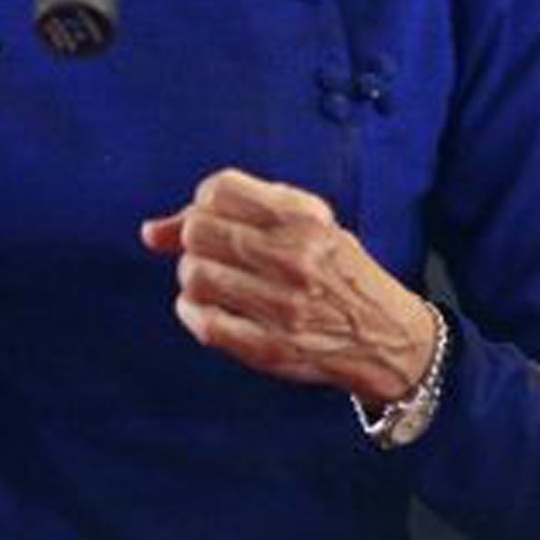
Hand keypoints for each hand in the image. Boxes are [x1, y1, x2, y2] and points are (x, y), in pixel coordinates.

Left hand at [140, 168, 434, 405]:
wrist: (387, 336)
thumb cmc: (342, 274)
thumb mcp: (314, 225)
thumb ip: (244, 214)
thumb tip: (151, 231)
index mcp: (307, 220)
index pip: (220, 190)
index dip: (200, 202)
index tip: (206, 218)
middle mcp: (294, 259)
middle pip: (199, 232)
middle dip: (192, 240)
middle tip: (210, 253)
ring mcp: (281, 306)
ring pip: (195, 276)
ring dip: (193, 277)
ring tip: (213, 282)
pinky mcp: (269, 349)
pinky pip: (203, 323)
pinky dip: (194, 313)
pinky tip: (209, 309)